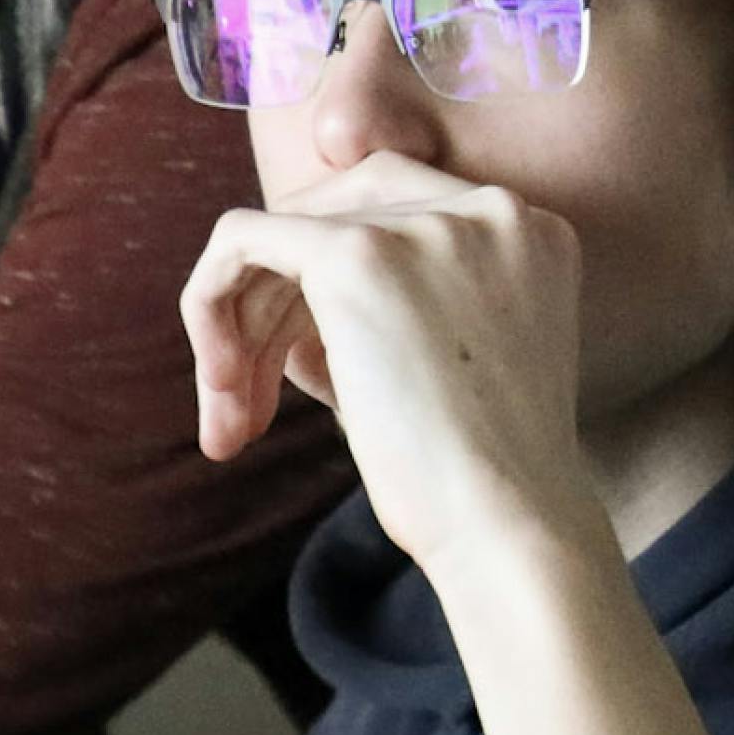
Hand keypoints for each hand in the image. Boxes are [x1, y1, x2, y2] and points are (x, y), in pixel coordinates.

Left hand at [180, 153, 592, 565]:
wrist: (506, 526)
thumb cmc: (471, 482)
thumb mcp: (438, 370)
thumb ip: (381, 314)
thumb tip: (273, 297)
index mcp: (525, 231)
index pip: (393, 216)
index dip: (328, 291)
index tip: (302, 379)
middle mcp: (488, 208)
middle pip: (335, 215)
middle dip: (277, 308)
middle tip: (250, 408)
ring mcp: (427, 222)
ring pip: (284, 236)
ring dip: (243, 329)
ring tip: (234, 426)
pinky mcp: (358, 253)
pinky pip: (239, 240)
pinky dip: (208, 301)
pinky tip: (220, 383)